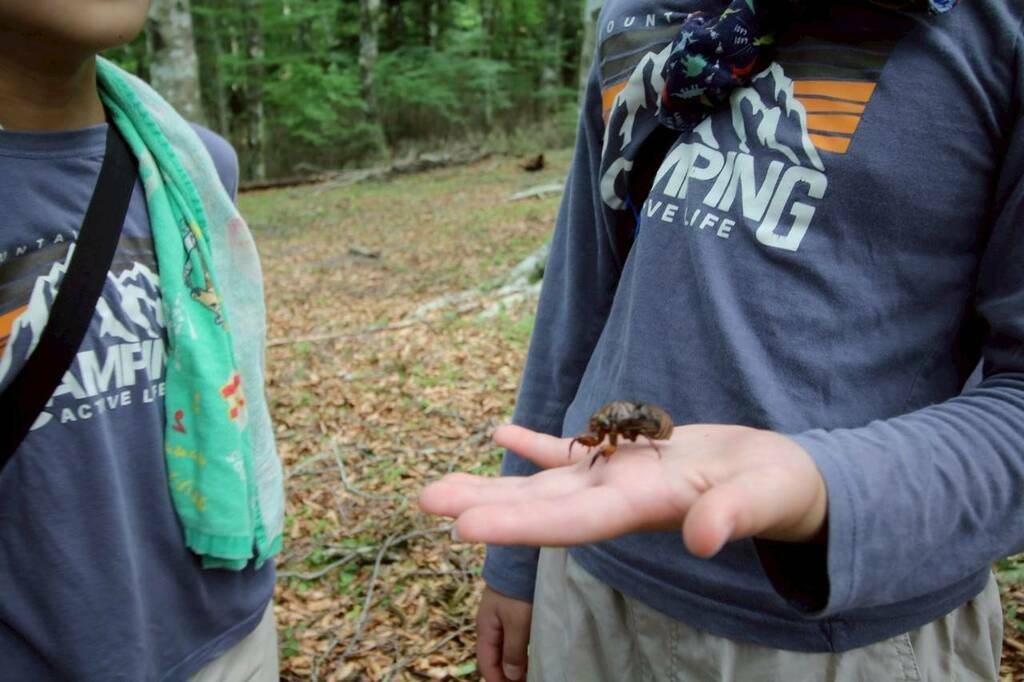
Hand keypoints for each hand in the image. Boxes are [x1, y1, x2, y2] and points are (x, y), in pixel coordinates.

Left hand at [420, 424, 826, 556]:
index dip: (518, 525)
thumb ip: (733, 516)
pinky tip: (502, 432)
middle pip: (542, 507)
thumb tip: (704, 539)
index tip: (463, 528)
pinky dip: (537, 443)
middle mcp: (620, 500)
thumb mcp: (764, 497)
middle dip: (485, 506)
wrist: (783, 481)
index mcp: (645, 509)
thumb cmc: (780, 491)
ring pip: (546, 482)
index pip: (571, 523)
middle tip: (425, 500)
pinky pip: (574, 450)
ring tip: (441, 483)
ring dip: (495, 482)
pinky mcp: (629, 460)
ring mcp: (620, 481)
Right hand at [476, 585, 531, 681]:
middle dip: (507, 674)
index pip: (486, 663)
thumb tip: (511, 676)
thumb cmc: (518, 591)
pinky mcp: (514, 610)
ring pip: (506, 647)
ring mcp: (502, 616)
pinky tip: (534, 655)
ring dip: (516, 663)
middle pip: (495, 657)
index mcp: (485, 628)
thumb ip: (513, 651)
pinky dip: (521, 650)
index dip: (497, 680)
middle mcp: (491, 624)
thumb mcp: (517, 623)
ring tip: (531, 673)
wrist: (523, 558)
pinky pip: (514, 637)